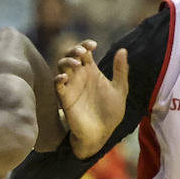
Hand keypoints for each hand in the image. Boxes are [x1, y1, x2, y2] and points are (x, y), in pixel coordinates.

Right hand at [54, 40, 128, 159]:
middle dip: (74, 50)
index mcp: (92, 72)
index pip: (84, 51)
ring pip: (61, 66)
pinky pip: (57, 85)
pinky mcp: (65, 99)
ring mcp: (71, 86)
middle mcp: (80, 76)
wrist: (102, 134)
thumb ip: (120, 71)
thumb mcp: (120, 90)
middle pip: (70, 55)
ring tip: (77, 63)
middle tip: (83, 52)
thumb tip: (122, 50)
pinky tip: (65, 77)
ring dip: (67, 61)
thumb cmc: (110, 113)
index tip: (94, 45)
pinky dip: (58, 79)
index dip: (86, 44)